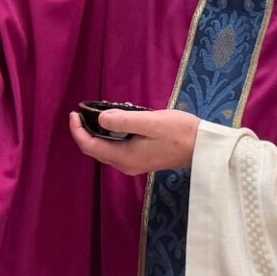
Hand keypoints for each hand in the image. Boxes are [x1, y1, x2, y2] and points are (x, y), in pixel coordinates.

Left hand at [67, 109, 198, 175]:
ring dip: (96, 134)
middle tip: (82, 111)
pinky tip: (113, 123)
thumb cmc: (178, 132)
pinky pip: (115, 149)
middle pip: (95, 150)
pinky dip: (108, 136)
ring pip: (105, 150)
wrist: (202, 147)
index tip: (74, 112)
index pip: (90, 147)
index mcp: (125, 157)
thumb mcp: (150, 122)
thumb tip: (100, 119)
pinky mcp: (141, 159)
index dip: (78, 131)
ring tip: (94, 114)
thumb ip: (124, 121)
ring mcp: (133, 164)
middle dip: (84, 132)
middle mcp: (126, 164)